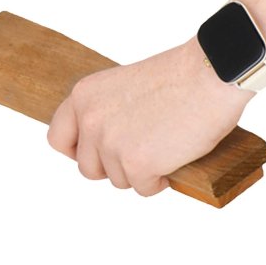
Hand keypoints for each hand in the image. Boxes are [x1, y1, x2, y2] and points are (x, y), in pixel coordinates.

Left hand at [47, 37, 251, 195]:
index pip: (57, 138)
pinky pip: (144, 189)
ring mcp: (110, 143)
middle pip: (88, 168)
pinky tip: (174, 157)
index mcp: (83, 95)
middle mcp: (90, 119)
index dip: (77, 151)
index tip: (96, 154)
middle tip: (141, 152)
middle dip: (114, 167)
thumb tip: (104, 145)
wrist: (209, 74)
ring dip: (140, 173)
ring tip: (163, 147)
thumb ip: (106, 112)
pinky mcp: (136, 163)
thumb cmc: (178, 77)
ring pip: (118, 181)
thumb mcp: (123, 86)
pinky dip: (160, 180)